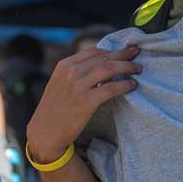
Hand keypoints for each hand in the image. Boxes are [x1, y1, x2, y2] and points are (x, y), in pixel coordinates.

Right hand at [26, 46, 140, 162]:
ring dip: (126, 67)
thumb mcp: (59, 83)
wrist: (45, 131)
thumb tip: (100, 65)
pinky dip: (124, 85)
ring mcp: (78, 86)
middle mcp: (70, 72)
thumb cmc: (55, 109)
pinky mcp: (86, 102)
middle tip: (137, 54)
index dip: (111, 50)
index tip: (124, 51)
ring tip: (137, 69)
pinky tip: (132, 85)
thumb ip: (75, 72)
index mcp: (64, 66)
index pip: (93, 51)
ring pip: (109, 69)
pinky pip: (110, 88)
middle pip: (103, 57)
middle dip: (123, 55)